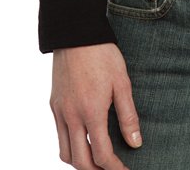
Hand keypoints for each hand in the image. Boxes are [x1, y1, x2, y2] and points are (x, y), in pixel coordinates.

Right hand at [50, 42, 141, 169]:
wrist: (76, 33)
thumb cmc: (103, 55)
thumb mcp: (122, 82)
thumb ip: (128, 115)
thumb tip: (136, 143)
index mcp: (91, 111)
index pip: (101, 155)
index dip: (114, 168)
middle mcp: (71, 116)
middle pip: (80, 161)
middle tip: (111, 169)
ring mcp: (60, 111)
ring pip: (64, 152)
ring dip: (80, 162)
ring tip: (96, 160)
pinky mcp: (54, 104)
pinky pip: (59, 135)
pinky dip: (70, 146)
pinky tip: (83, 140)